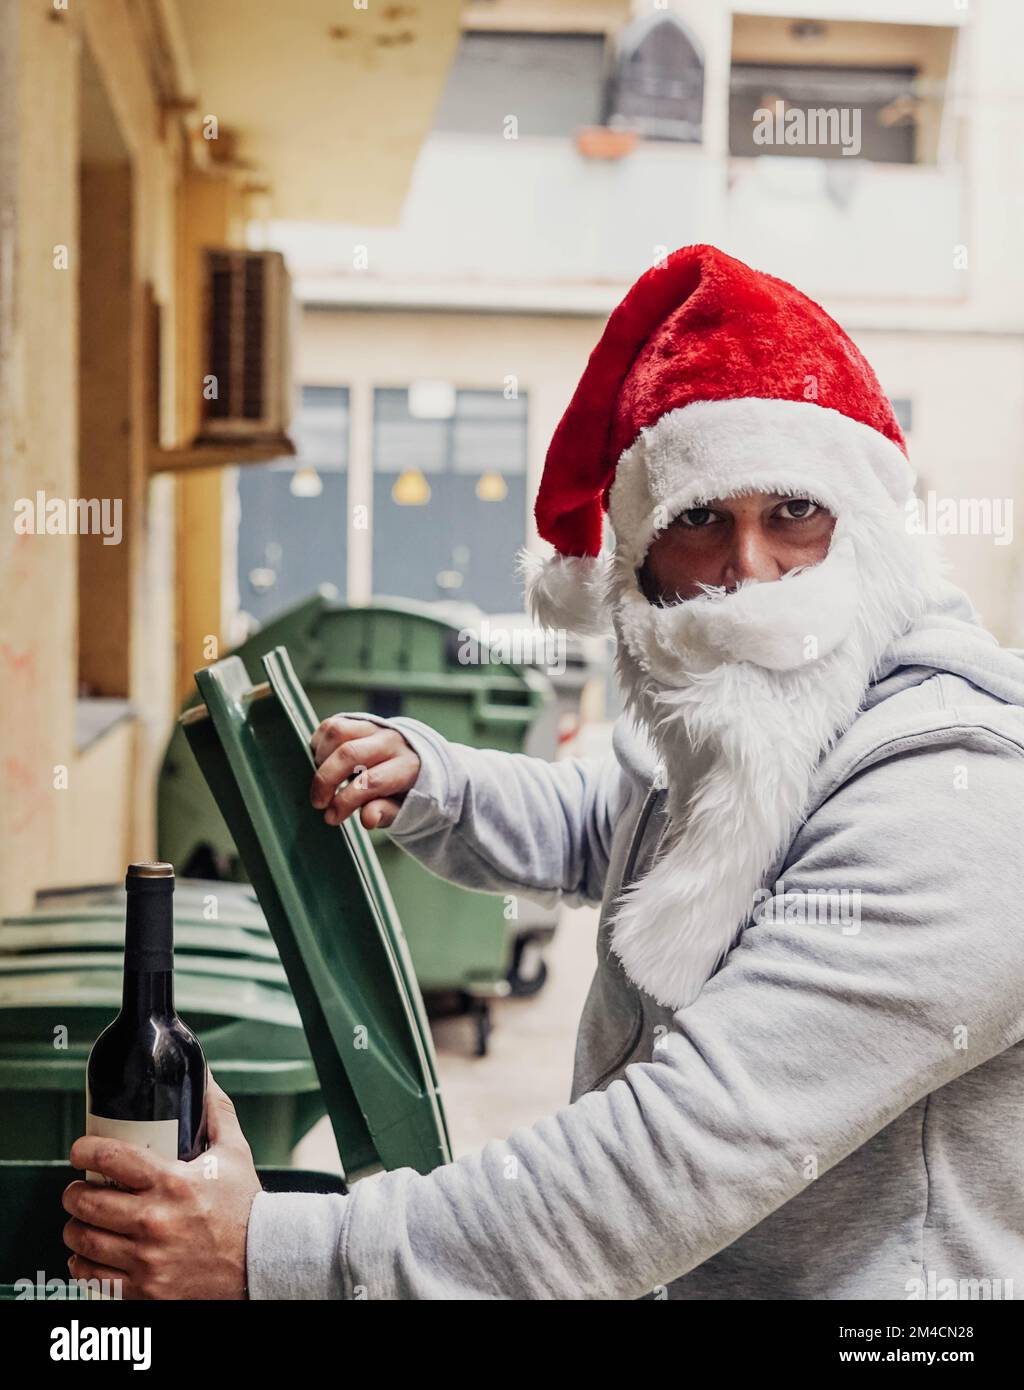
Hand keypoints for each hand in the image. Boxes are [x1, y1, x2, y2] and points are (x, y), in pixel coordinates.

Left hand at [63, 1076, 261, 1299]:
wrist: (259, 1262)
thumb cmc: (244, 1206)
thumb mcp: (235, 1153)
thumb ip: (217, 1112)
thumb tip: (205, 1076)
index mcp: (174, 1182)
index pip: (112, 1158)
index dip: (84, 1150)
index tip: (80, 1151)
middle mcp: (156, 1221)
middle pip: (88, 1202)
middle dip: (74, 1193)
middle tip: (77, 1189)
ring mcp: (148, 1259)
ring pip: (84, 1240)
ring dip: (74, 1227)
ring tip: (80, 1220)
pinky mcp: (145, 1290)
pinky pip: (93, 1278)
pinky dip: (83, 1264)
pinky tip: (88, 1254)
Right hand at [310, 715, 420, 829]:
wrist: (412, 759)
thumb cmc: (402, 789)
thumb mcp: (401, 807)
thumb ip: (385, 812)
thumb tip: (367, 819)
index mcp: (408, 764)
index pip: (372, 781)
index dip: (347, 801)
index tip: (331, 817)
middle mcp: (391, 740)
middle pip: (349, 754)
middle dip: (326, 781)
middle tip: (318, 803)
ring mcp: (373, 727)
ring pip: (338, 733)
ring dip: (321, 760)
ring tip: (322, 781)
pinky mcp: (357, 720)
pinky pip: (331, 726)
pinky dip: (319, 745)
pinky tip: (323, 764)